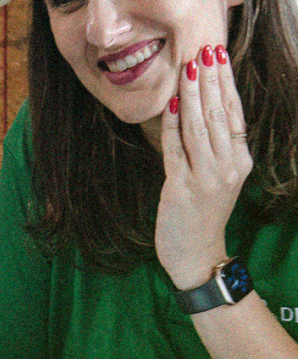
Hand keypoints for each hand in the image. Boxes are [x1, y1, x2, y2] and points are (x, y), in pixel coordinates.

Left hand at [155, 44, 252, 289]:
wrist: (195, 253)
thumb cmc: (201, 214)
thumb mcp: (216, 178)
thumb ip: (212, 148)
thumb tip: (198, 112)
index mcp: (239, 161)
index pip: (234, 113)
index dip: (226, 84)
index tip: (217, 58)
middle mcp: (227, 166)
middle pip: (218, 115)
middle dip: (209, 81)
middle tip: (202, 53)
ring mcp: (206, 177)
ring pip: (199, 128)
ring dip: (191, 96)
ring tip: (188, 70)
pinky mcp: (182, 187)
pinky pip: (176, 150)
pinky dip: (173, 126)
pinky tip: (171, 105)